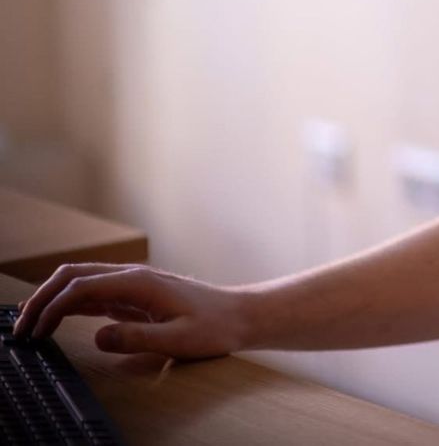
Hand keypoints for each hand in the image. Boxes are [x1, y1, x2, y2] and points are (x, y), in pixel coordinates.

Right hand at [15, 263, 249, 359]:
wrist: (240, 316)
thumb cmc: (215, 327)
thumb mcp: (178, 338)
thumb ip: (137, 337)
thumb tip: (99, 337)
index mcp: (138, 282)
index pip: (81, 286)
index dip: (52, 307)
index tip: (34, 331)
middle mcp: (132, 277)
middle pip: (74, 276)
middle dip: (42, 297)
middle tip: (21, 327)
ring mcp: (132, 285)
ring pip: (80, 283)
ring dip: (52, 301)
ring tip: (31, 327)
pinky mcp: (134, 297)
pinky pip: (94, 296)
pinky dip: (69, 306)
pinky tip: (56, 321)